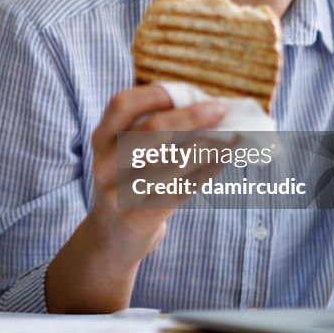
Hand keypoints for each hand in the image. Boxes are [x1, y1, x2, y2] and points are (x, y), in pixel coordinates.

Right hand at [87, 85, 226, 265]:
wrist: (110, 241)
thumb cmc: (130, 186)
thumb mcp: (127, 157)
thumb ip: (153, 134)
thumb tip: (208, 109)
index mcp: (101, 139)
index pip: (122, 105)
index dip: (155, 94)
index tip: (189, 91)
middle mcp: (104, 163)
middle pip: (150, 132)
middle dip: (190, 117)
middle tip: (220, 110)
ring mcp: (117, 192)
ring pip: (169, 163)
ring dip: (207, 147)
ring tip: (232, 136)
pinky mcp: (135, 218)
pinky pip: (178, 191)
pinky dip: (205, 173)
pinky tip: (223, 162)